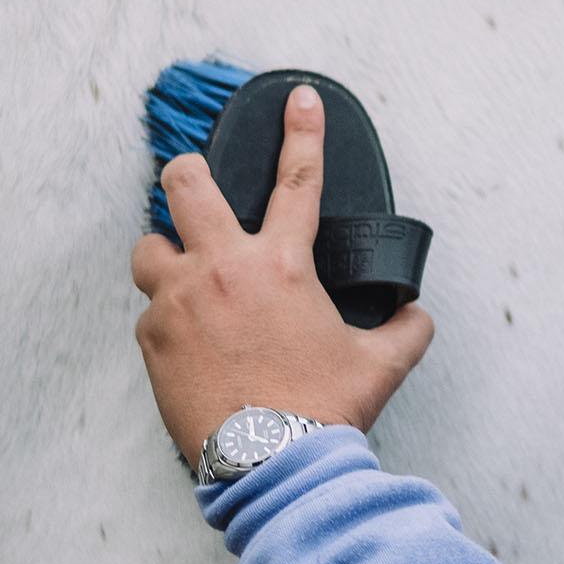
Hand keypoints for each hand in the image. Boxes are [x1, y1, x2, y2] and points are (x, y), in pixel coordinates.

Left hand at [130, 85, 433, 468]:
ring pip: (148, 248)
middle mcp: (223, 270)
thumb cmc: (322, 412)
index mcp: (282, 265)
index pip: (298, 180)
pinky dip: (165, 318)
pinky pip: (149, 311)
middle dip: (186, 173)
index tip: (299, 98)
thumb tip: (415, 314)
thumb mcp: (379, 365)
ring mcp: (179, 301)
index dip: (302, 131)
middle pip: (184, 184)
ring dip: (164, 254)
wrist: (273, 465)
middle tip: (191, 182)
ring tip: (182, 275)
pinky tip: (186, 342)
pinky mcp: (151, 338)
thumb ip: (403, 329)